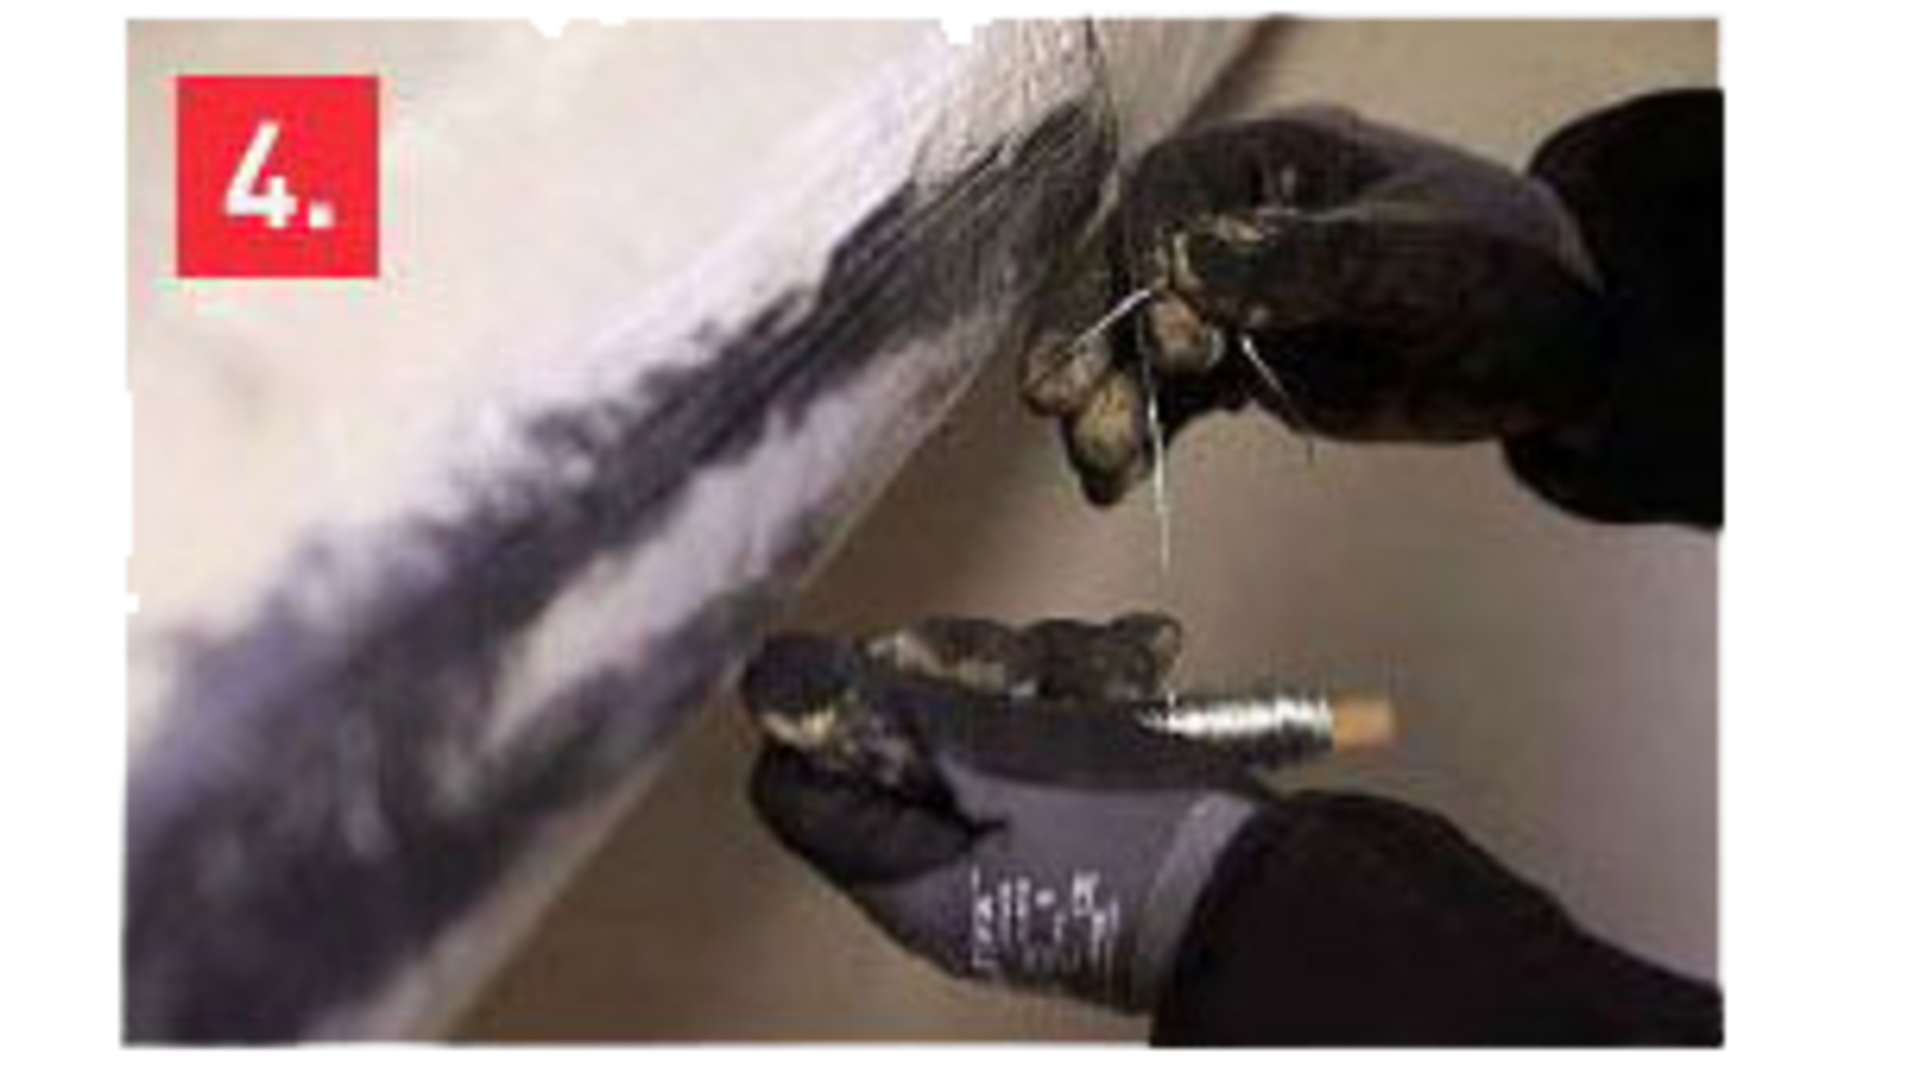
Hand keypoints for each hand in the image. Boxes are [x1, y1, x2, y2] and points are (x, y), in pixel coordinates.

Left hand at [744, 616, 1264, 1012]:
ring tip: (1128, 669)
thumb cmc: (1128, 829)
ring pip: (987, 718)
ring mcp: (1013, 846)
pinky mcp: (1076, 823)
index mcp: (904, 870)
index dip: (840, 705)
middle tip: (1037, 669)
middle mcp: (946, 865)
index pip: (801, 781)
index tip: (911, 670)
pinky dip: (1093, 694)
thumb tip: (769, 681)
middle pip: (900, 733)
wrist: (1273, 895)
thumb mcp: (1000, 756)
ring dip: (1050, 668)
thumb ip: (884, 713)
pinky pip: (1052, 738)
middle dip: (974, 669)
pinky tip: (1147, 668)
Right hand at [1023, 109, 1615, 505]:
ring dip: (1108, 398)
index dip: (1154, 264)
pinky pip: (1170, 397)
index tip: (1185, 345)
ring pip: (1139, 341)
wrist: (1562, 351)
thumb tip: (1189, 266)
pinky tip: (1114, 485)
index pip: (1172, 194)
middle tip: (1059, 400)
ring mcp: (1232, 296)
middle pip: (1130, 267)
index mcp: (1277, 161)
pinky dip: (1139, 437)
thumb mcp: (1423, 265)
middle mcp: (1236, 220)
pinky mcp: (1241, 365)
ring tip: (1098, 463)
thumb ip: (1311, 262)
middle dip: (1095, 335)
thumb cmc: (1511, 280)